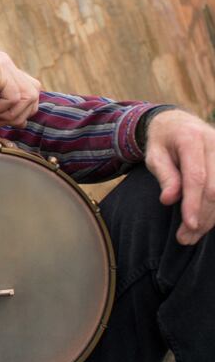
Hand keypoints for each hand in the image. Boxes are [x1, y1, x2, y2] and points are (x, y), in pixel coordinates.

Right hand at [0, 52, 40, 127]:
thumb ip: (6, 108)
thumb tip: (24, 122)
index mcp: (3, 68)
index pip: (31, 90)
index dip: (23, 110)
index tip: (3, 120)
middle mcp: (6, 62)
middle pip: (34, 93)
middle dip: (18, 114)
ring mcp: (3, 63)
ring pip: (27, 97)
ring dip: (7, 113)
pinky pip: (14, 97)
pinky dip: (0, 109)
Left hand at [144, 109, 214, 244]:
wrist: (176, 123)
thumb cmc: (162, 142)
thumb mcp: (154, 155)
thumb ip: (164, 175)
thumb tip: (168, 200)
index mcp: (191, 139)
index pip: (196, 177)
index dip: (194, 203)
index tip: (189, 225)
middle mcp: (214, 142)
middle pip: (214, 188)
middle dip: (203, 216)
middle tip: (185, 238)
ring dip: (212, 217)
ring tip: (192, 235)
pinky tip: (206, 222)